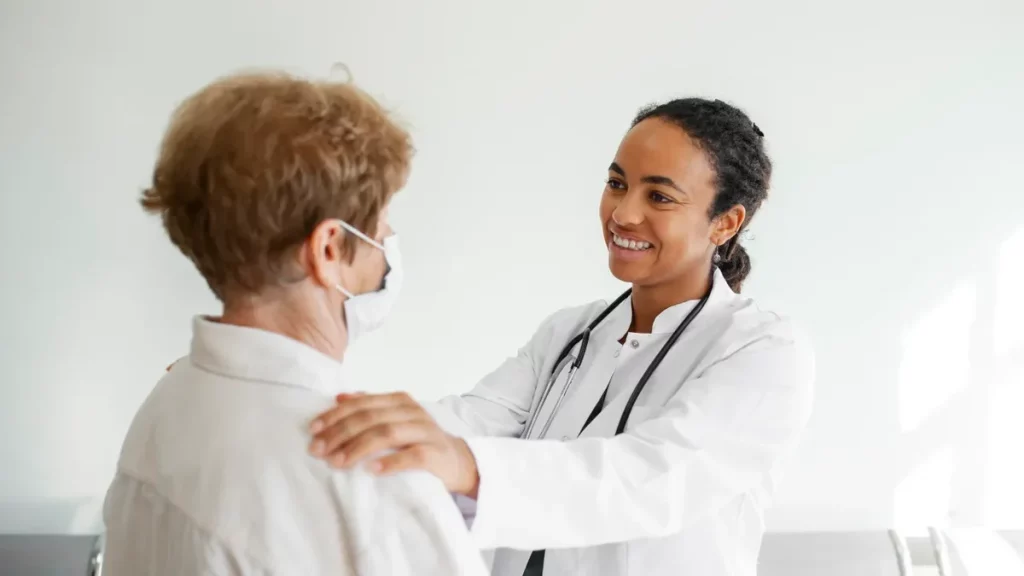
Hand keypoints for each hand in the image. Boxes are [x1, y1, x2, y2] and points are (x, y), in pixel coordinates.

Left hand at [308, 392, 479, 496]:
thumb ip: (371, 406)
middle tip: (318, 450)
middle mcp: (413, 412)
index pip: (362, 403)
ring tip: (337, 462)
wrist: (457, 461)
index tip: (313, 430)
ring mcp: (426, 431)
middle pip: (371, 417)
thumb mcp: (395, 419)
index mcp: (399, 401)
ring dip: (358, 447)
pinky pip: (412, 456)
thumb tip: (339, 397)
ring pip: (388, 433)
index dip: (336, 415)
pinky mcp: (436, 454)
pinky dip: (390, 462)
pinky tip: (372, 470)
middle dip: (340, 433)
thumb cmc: (419, 440)